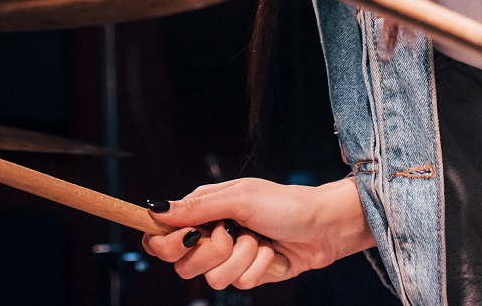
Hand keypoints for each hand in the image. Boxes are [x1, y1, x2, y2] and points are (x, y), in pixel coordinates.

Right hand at [141, 177, 373, 290]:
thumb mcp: (240, 197)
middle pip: (183, 264)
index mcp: (203, 211)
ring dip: (241, 258)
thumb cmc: (284, 203)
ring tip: (258, 240)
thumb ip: (198, 207)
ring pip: (213, 279)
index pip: (162, 236)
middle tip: (231, 234)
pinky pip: (241, 284)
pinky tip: (272, 252)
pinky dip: (260, 267)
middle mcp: (211, 236)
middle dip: (211, 252)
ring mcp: (230, 258)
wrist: (324, 225)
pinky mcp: (249, 274)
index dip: (166, 243)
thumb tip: (157, 210)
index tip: (187, 238)